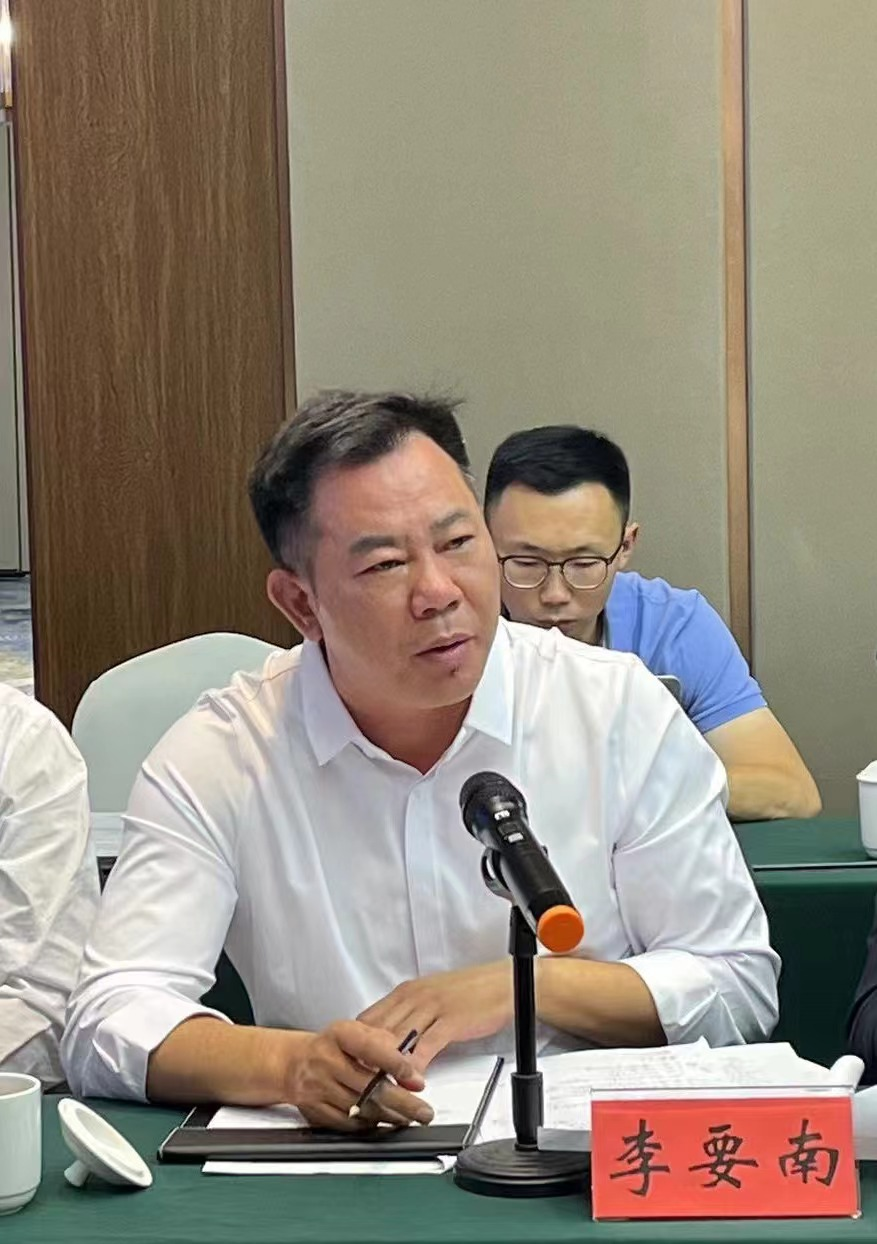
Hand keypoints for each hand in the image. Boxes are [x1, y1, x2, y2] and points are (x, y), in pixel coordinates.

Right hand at [284, 1020, 433, 1129]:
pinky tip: (383, 1123)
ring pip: (361, 1108)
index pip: (370, 1048)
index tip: (417, 1080)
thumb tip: (411, 1068)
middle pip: (369, 1086)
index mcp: (339, 1035)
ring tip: (410, 1119)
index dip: (395, 1065)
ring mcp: (318, 1087)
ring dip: (390, 1117)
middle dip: (402, 1103)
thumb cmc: (332, 1046)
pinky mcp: (314, 1109)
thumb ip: (383, 1043)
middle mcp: (326, 1060)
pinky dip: (368, 1125)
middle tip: (424, 1112)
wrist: (293, 1063)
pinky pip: (347, 1122)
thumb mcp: (355, 1032)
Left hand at [357, 962, 512, 1069]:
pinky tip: (411, 1081)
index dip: (356, 1044)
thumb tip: (388, 1040)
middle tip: (357, 1083)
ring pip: (397, 1040)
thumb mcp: (431, 998)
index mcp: (407, 991)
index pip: (369, 1018)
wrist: (503, 984)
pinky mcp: (450, 1021)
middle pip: (378, 1031)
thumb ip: (409, 1016)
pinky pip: (425, 1046)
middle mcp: (414, 997)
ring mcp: (431, 1008)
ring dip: (385, 1066)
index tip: (350, 1065)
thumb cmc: (470, 993)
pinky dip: (415, 1066)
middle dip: (366, 1059)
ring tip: (376, 1089)